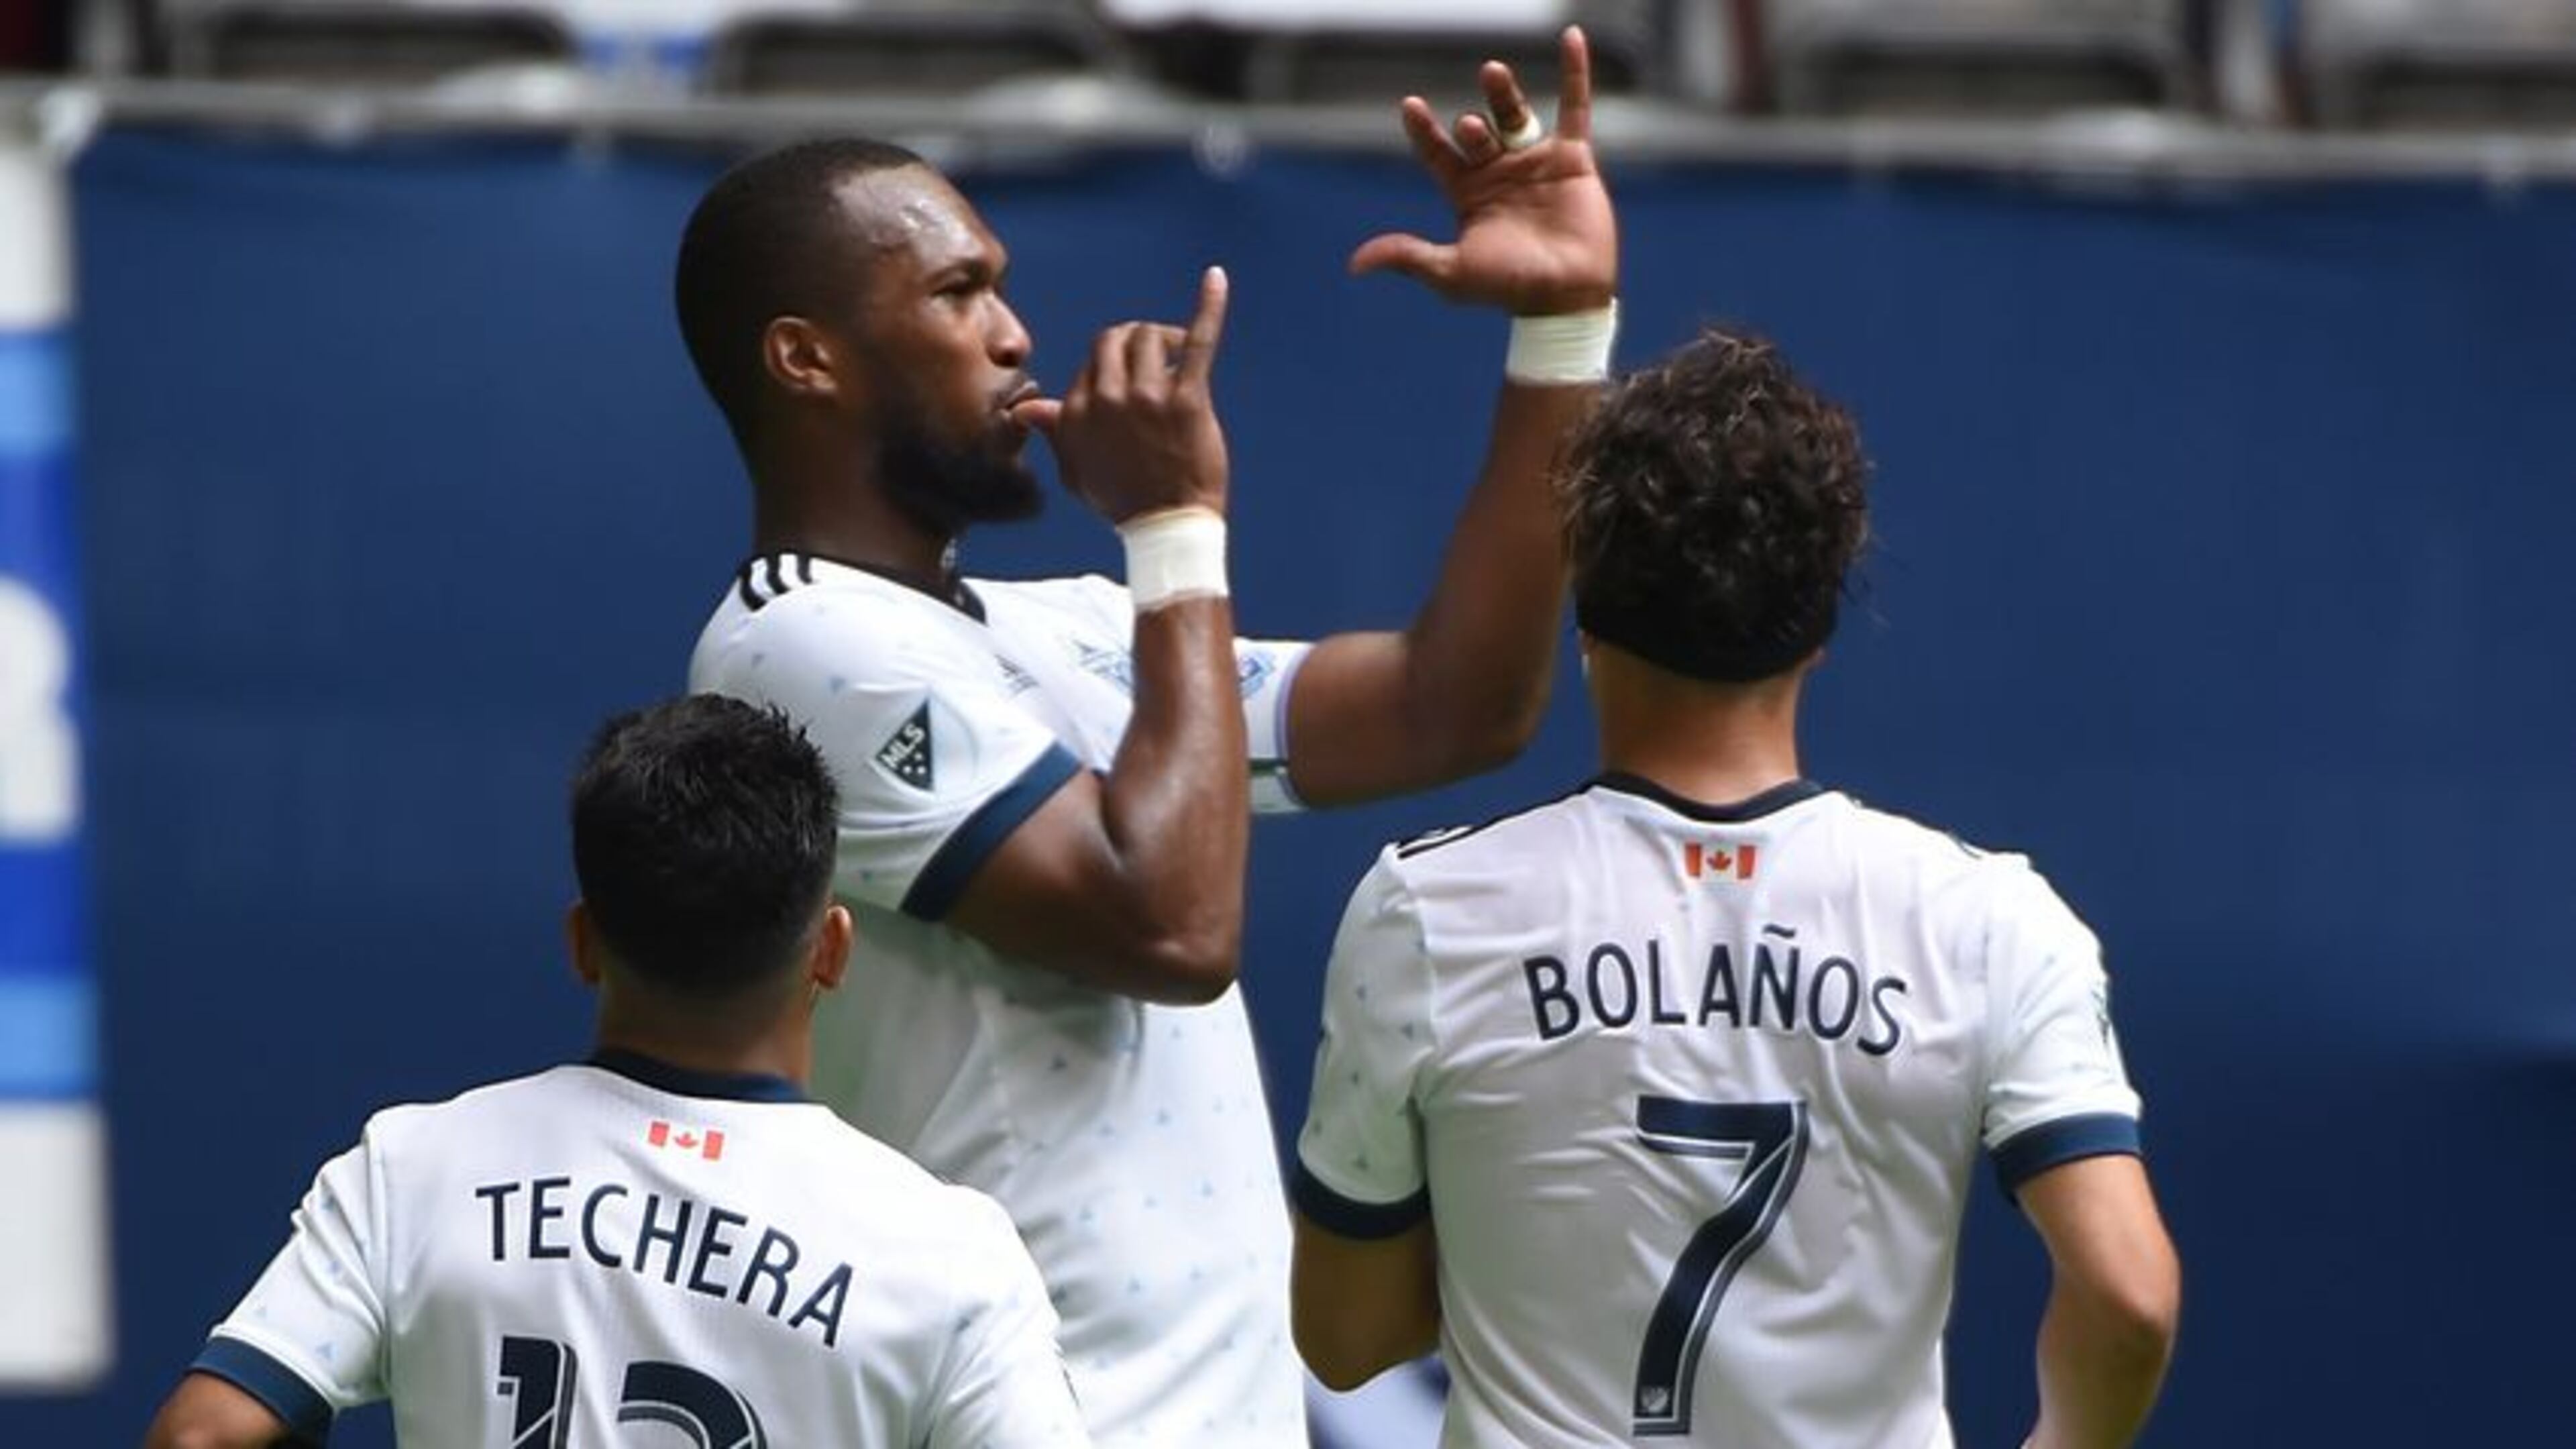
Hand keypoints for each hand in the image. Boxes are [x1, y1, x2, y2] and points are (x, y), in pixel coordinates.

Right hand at [1013, 267, 1231, 523]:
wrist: (1167, 527)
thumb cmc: (1122, 500)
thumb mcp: (1076, 468)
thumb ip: (1055, 431)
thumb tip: (1025, 408)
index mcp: (1079, 409)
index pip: (1094, 358)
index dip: (1116, 367)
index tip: (1134, 388)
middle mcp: (1107, 397)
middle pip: (1118, 337)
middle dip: (1136, 341)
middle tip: (1158, 362)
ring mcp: (1148, 396)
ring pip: (1150, 336)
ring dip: (1165, 339)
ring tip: (1179, 358)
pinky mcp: (1186, 399)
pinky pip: (1197, 341)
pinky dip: (1208, 306)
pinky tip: (1216, 278)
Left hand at [1350, 25, 1617, 315]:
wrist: (1564, 297)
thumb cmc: (1508, 288)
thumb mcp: (1451, 273)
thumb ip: (1408, 256)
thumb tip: (1355, 264)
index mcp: (1466, 193)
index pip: (1437, 153)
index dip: (1424, 131)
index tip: (1410, 105)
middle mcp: (1497, 172)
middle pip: (1477, 131)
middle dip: (1471, 127)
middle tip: (1471, 128)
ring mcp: (1533, 162)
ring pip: (1514, 114)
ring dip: (1502, 93)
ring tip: (1491, 72)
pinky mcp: (1571, 159)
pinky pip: (1574, 108)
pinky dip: (1574, 73)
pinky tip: (1571, 39)